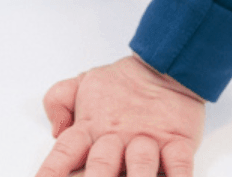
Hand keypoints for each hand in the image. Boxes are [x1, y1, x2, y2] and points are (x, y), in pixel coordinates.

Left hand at [36, 54, 204, 176]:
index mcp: (91, 127)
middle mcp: (116, 137)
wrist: (163, 65)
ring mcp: (147, 141)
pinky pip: (178, 164)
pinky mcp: (176, 142)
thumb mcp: (84, 83)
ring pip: (140, 166)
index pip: (65, 152)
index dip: (53, 170)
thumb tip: (55, 128)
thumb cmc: (124, 84)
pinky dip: (177, 176)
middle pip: (101, 166)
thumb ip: (59, 100)